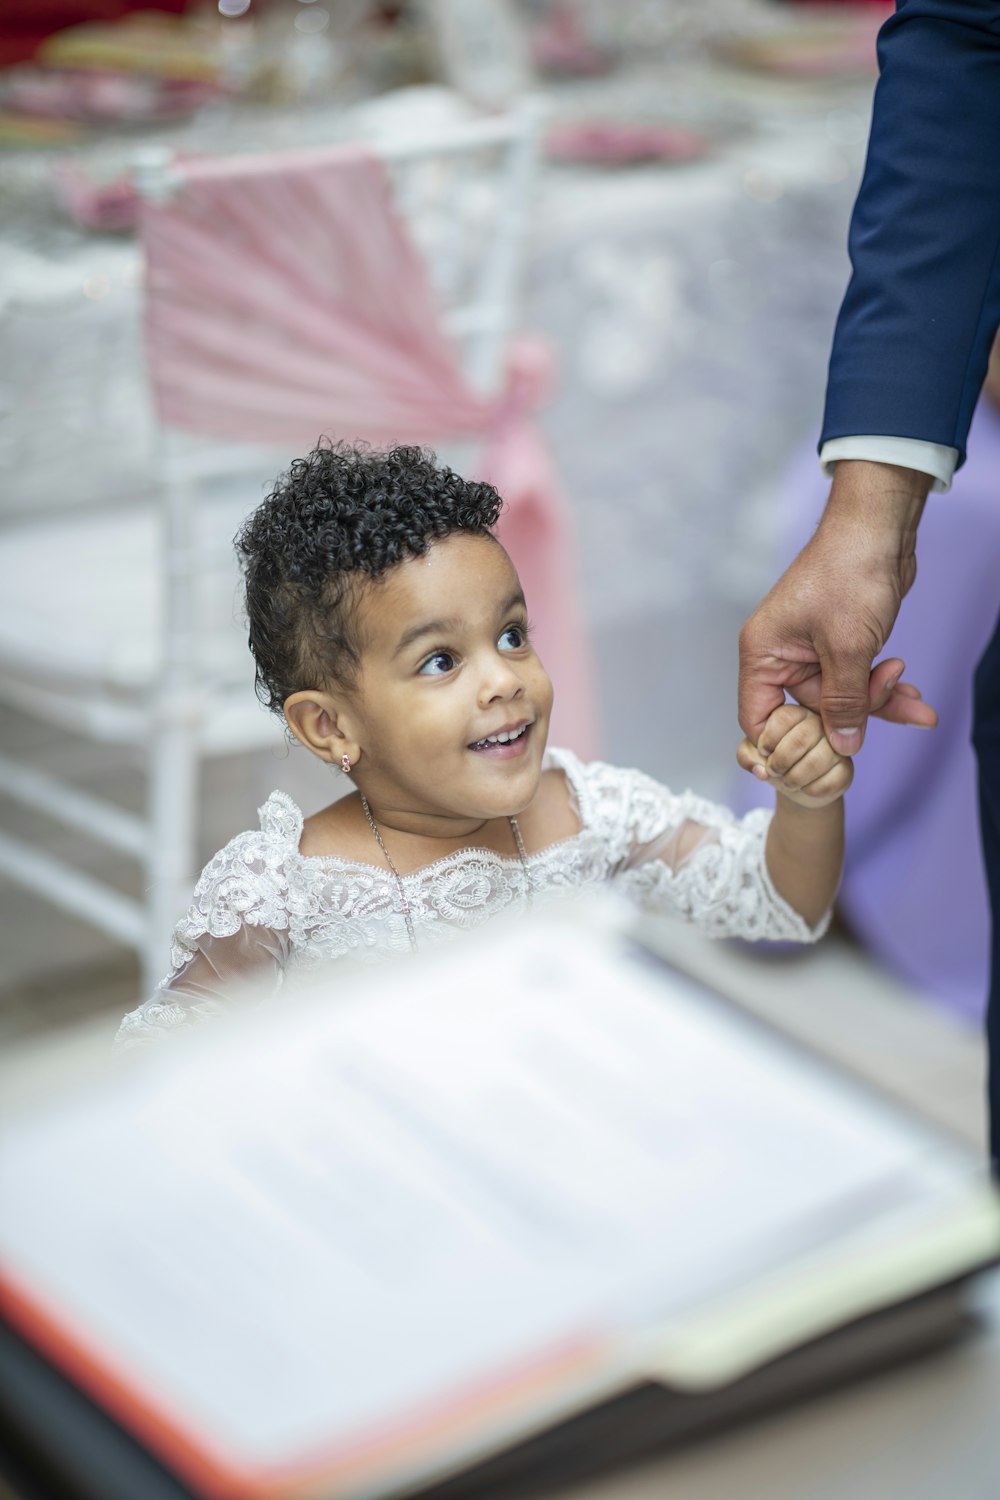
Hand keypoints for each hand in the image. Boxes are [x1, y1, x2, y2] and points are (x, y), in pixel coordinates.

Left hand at [737, 704, 852, 808]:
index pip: (783, 717)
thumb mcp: (753, 755)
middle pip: (800, 739)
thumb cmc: (775, 762)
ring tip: (788, 781)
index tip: (764, 752)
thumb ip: (746, 756)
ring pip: (816, 762)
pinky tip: (806, 787)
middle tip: (774, 770)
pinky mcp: (846, 768)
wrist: (795, 786)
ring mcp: (837, 746)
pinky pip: (829, 781)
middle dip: (780, 762)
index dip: (768, 740)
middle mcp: (820, 724)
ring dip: (794, 779)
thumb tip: (761, 770)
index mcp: (796, 713)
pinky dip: (810, 790)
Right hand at [738, 461, 936, 755]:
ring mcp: (810, 650)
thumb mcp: (848, 647)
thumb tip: (842, 747)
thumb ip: (843, 702)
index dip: (780, 746)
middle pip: (809, 712)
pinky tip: (911, 693)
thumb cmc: (849, 574)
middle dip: (855, 715)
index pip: (759, 717)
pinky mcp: (838, 644)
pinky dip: (882, 687)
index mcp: (763, 654)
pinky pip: (856, 681)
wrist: (880, 529)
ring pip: (840, 698)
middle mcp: (781, 654)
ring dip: (878, 702)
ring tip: (916, 701)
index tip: (812, 765)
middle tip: (896, 702)